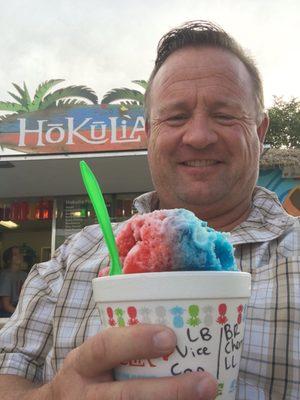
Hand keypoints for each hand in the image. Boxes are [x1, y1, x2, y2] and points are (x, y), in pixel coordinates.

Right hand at [47, 324, 216, 399]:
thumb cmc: (88, 373)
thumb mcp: (91, 355)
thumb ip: (120, 342)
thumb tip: (173, 323)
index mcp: (82, 364)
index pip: (104, 348)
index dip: (136, 341)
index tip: (169, 337)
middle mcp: (85, 395)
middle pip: (125, 397)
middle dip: (168, 392)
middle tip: (206, 382)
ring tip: (207, 397)